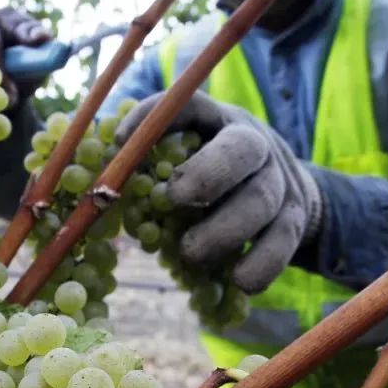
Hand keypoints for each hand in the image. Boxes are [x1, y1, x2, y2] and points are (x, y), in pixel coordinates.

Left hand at [115, 92, 322, 293]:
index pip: (191, 106)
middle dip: (206, 174)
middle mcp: (256, 144)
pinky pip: (283, 243)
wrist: (289, 191)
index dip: (156, 118)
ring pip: (261, 201)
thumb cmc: (216, 173)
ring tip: (189, 254)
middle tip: (172, 198)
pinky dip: (260, 265)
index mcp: (219, 121)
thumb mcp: (188, 156)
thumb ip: (149, 162)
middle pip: (241, 150)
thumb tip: (93, 179)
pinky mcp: (294, 221)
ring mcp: (280, 182)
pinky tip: (238, 282)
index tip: (120, 139)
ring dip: (224, 230)